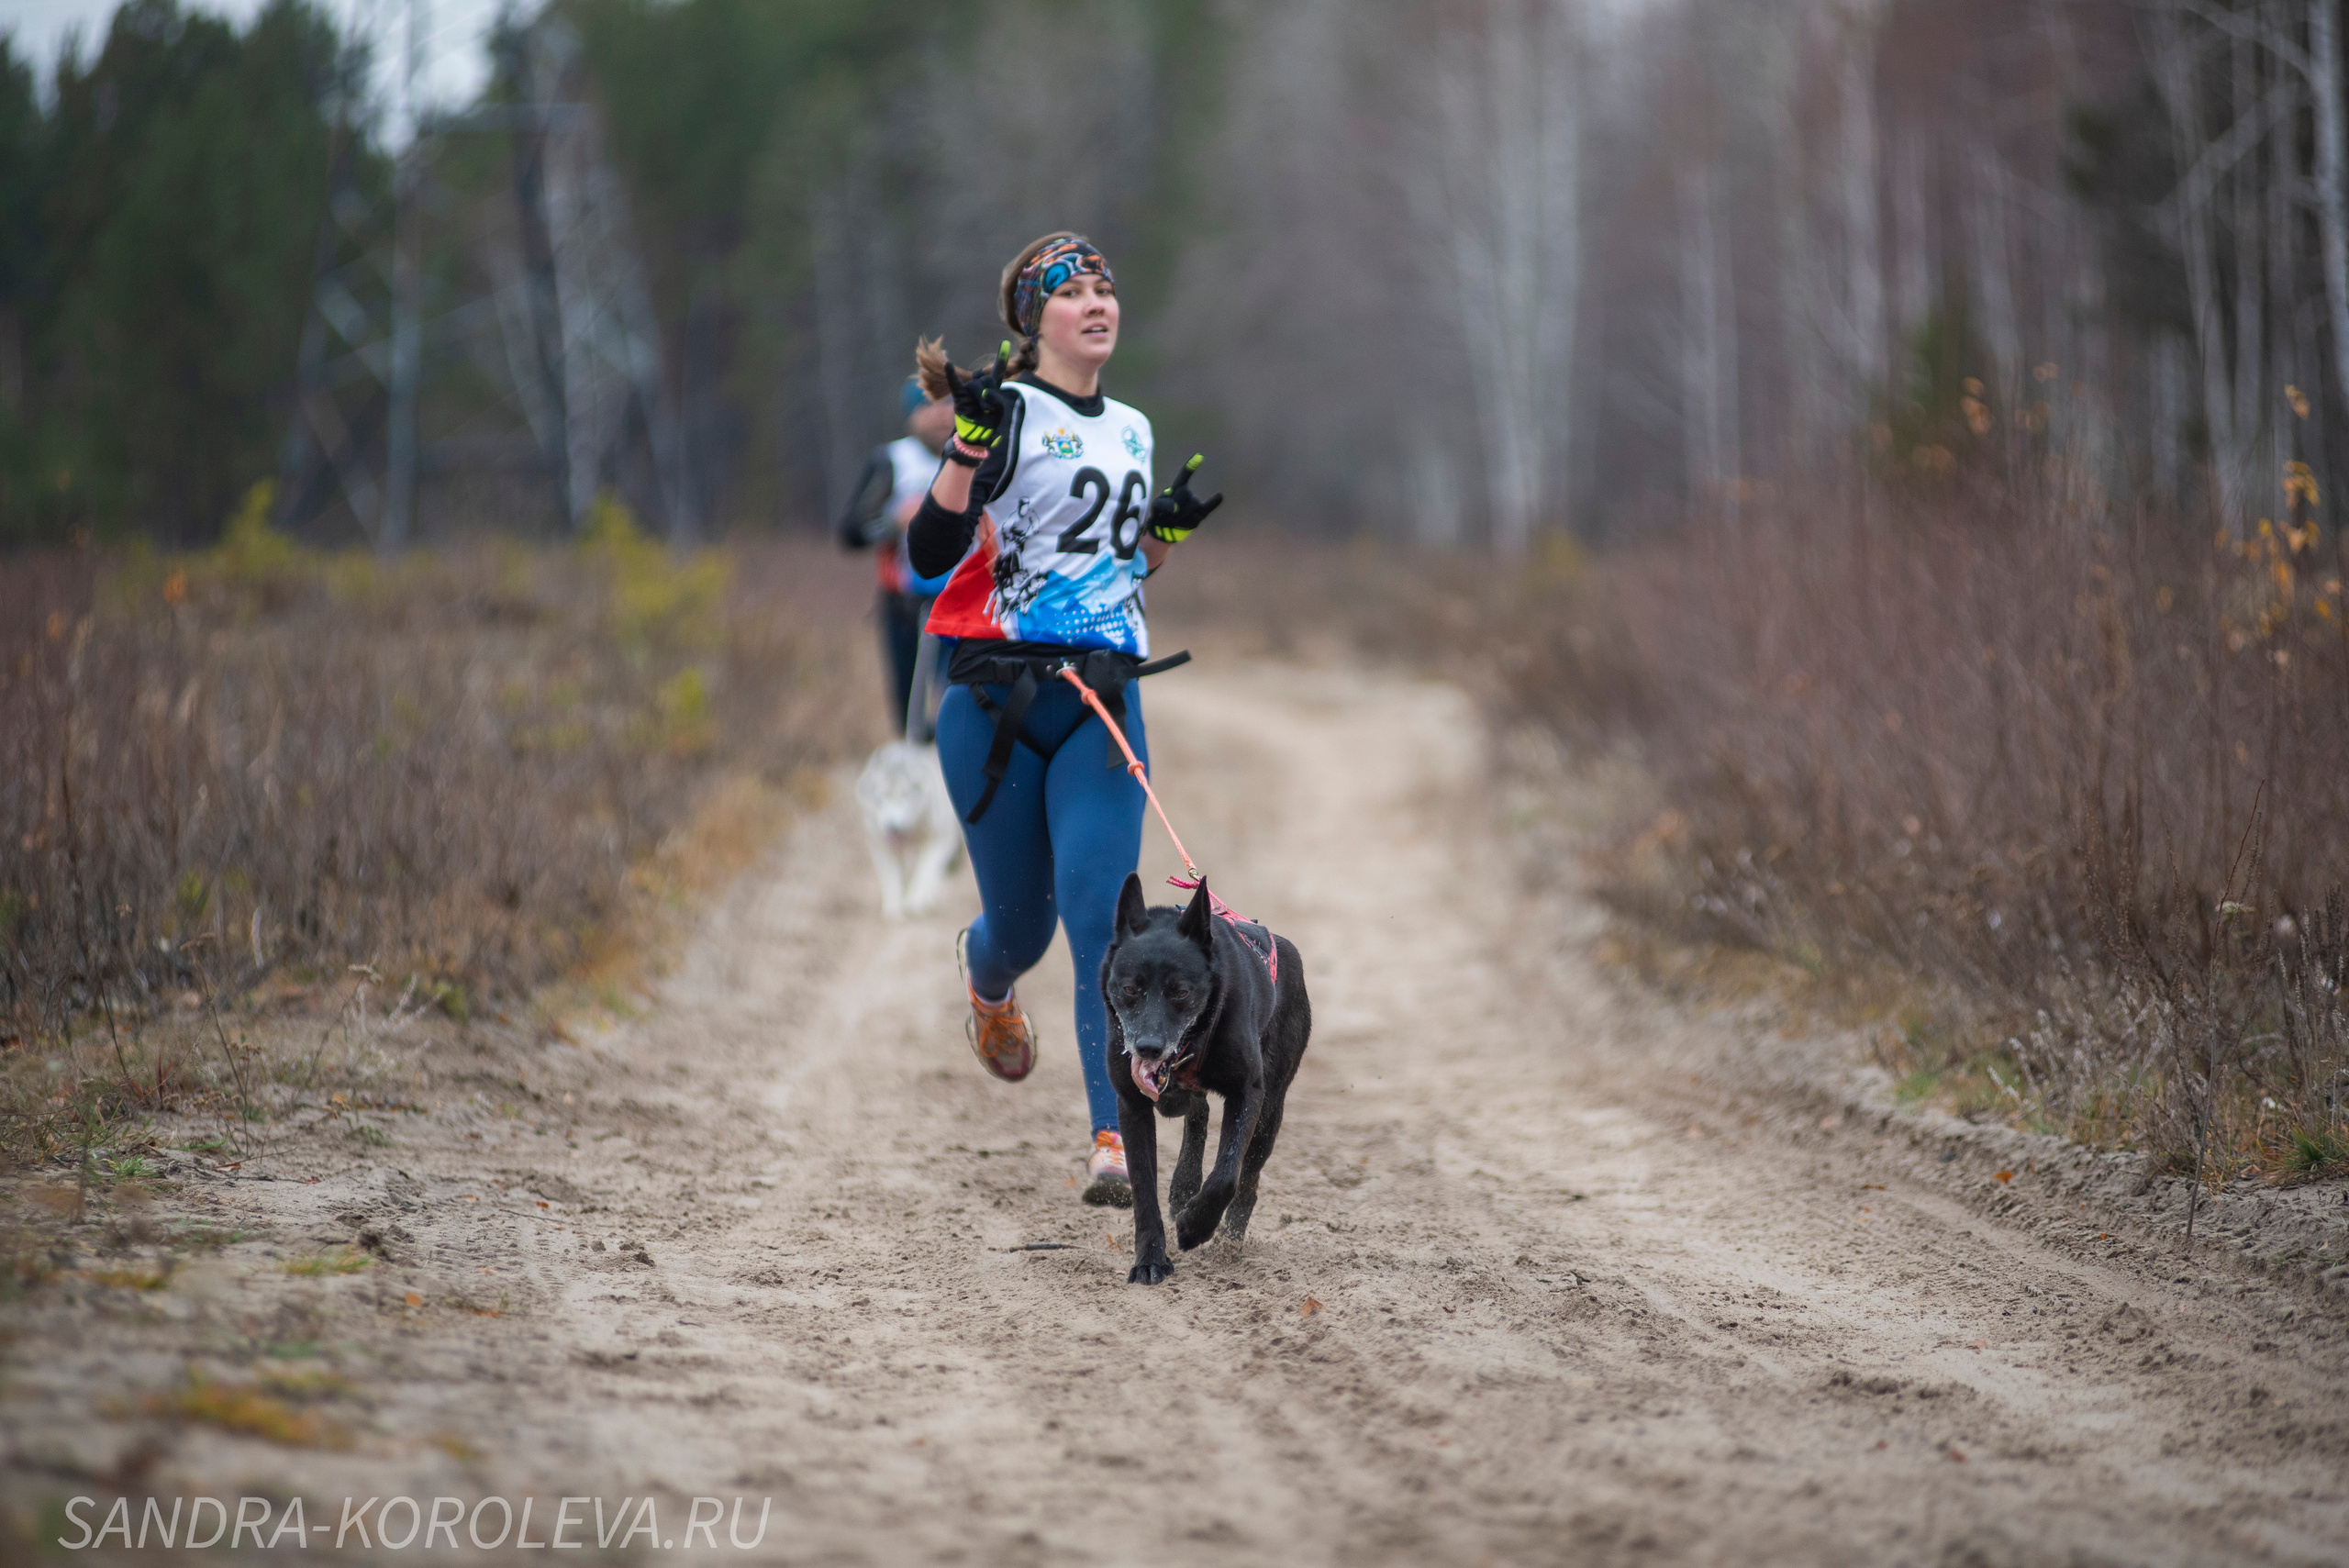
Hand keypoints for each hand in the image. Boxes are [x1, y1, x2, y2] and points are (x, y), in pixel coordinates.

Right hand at [942, 342, 1010, 466]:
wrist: (975, 437)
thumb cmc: (988, 425)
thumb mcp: (999, 412)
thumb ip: (995, 399)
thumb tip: (984, 393)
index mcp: (991, 389)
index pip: (997, 371)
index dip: (1002, 357)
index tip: (1006, 342)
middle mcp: (980, 387)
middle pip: (988, 380)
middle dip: (991, 394)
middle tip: (989, 410)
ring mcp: (968, 391)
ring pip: (977, 385)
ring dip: (982, 399)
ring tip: (982, 411)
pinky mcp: (959, 396)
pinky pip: (955, 384)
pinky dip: (951, 375)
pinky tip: (949, 365)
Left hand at [1147, 453, 1221, 543]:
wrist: (1167, 530)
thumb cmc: (1161, 514)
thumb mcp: (1156, 507)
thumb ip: (1163, 505)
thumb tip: (1176, 509)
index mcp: (1176, 488)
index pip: (1183, 476)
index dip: (1190, 467)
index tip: (1199, 457)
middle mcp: (1187, 494)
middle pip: (1183, 494)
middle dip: (1172, 505)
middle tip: (1166, 515)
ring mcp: (1195, 504)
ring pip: (1188, 507)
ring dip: (1178, 517)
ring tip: (1173, 521)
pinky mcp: (1200, 515)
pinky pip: (1208, 508)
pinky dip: (1214, 502)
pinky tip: (1220, 494)